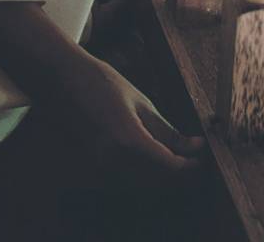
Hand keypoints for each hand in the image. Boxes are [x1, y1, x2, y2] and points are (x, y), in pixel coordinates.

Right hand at [0, 1, 203, 179]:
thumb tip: (197, 148)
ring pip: (143, 186)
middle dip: (180, 174)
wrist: (60, 79)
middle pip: (159, 184)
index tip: (203, 159)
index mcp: (129, 141)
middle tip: (192, 157)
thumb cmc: (101, 83)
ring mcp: (99, 168)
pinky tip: (150, 157)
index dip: (192, 169)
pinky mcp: (92, 169)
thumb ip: (169, 132)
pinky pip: (125, 181)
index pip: (172, 170)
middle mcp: (112, 162)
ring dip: (162, 177)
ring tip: (174, 155)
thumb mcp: (142, 103)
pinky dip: (142, 175)